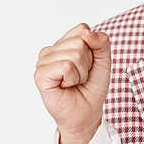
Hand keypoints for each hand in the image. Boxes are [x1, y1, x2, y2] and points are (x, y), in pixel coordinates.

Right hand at [34, 23, 110, 143]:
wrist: (87, 114)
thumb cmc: (91, 88)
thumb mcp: (103, 61)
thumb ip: (101, 42)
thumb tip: (86, 33)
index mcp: (63, 44)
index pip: (82, 29)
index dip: (92, 49)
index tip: (88, 65)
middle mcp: (50, 50)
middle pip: (80, 41)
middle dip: (88, 63)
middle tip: (80, 77)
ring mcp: (43, 62)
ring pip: (75, 54)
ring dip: (81, 73)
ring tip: (74, 83)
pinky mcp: (41, 75)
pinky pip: (66, 66)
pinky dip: (73, 79)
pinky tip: (66, 86)